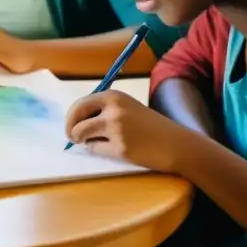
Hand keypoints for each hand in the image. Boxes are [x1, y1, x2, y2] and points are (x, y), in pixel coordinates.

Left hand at [64, 90, 192, 172]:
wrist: (175, 144)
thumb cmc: (150, 127)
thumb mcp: (127, 108)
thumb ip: (104, 110)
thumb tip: (76, 122)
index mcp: (113, 96)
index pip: (80, 104)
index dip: (72, 117)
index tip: (72, 126)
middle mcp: (112, 109)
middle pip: (76, 118)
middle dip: (70, 129)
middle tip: (73, 138)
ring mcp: (116, 128)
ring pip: (82, 135)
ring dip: (82, 141)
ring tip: (95, 144)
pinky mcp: (120, 147)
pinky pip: (95, 150)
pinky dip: (98, 151)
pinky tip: (113, 150)